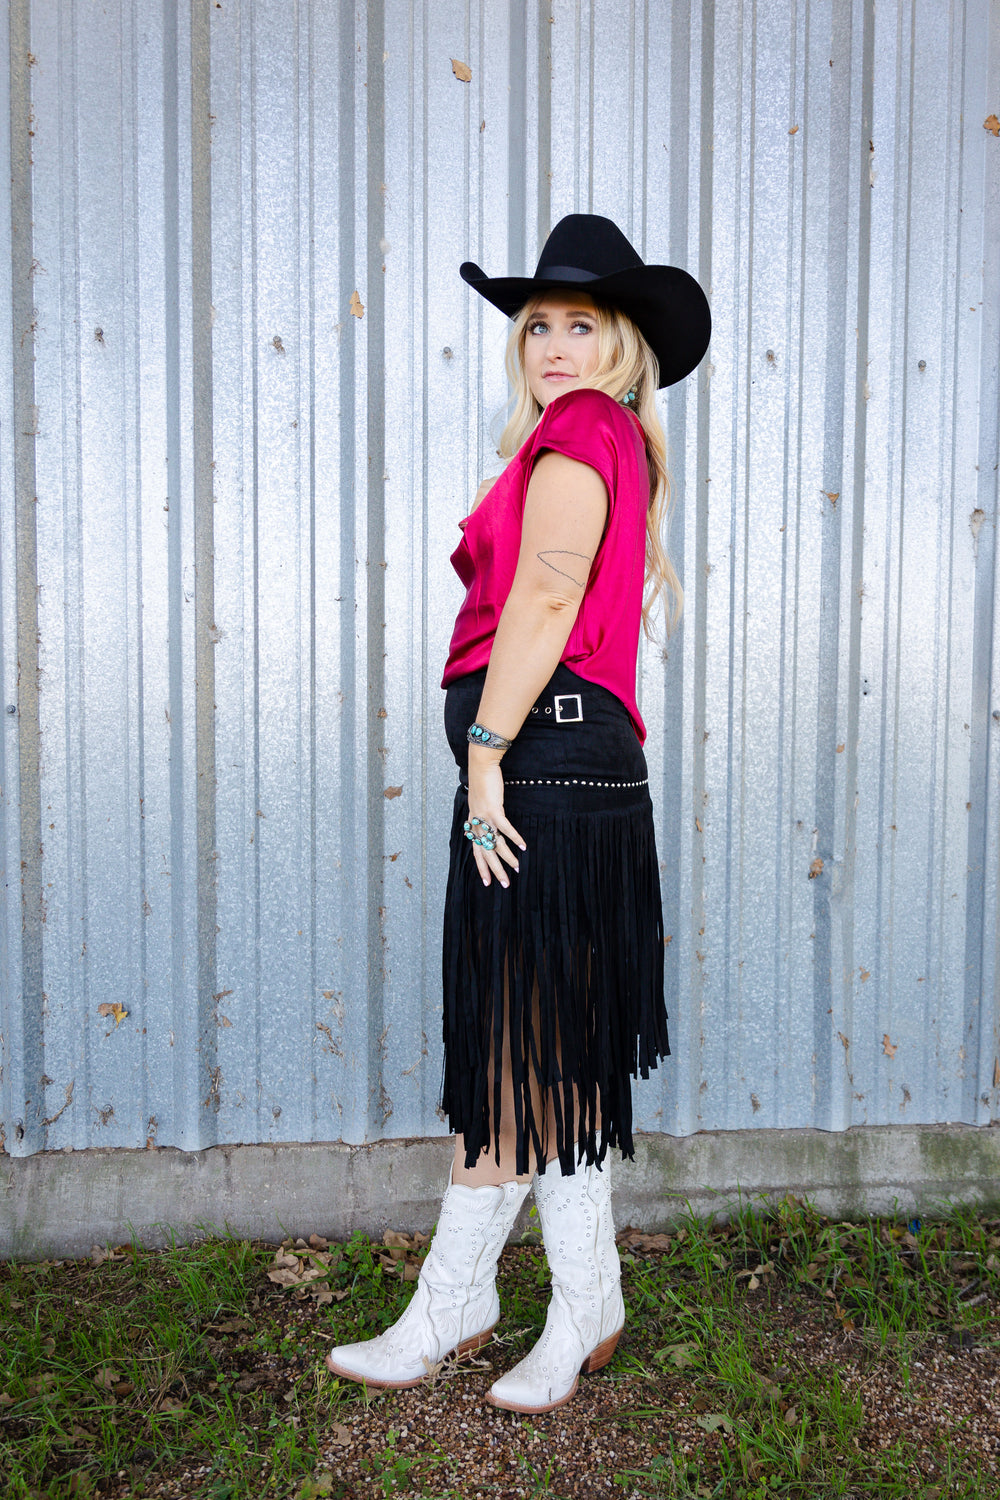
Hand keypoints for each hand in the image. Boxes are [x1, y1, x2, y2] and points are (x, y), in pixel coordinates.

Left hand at [466, 752, 525, 887]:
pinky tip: (523, 846)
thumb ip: (483, 816)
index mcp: (473, 824)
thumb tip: (488, 826)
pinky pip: (505, 828)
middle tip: (504, 884)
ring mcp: (485, 817)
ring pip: (496, 844)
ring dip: (507, 857)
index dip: (481, 867)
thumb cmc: (482, 784)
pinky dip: (514, 838)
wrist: (481, 767)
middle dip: (495, 870)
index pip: (476, 851)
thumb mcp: (479, 803)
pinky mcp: (494, 809)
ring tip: (517, 868)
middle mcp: (477, 823)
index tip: (487, 882)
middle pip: (486, 853)